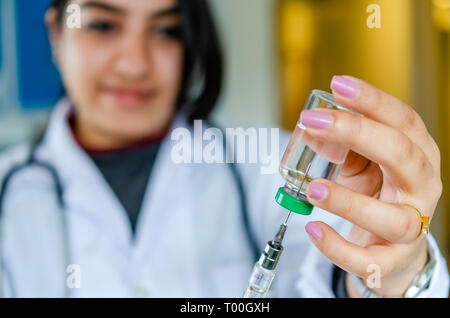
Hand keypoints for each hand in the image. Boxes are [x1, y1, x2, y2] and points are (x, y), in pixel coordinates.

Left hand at [302, 75, 441, 296]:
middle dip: (357, 133)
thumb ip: (340, 147)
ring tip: (312, 189)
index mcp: (417, 155)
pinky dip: (338, 247)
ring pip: (391, 217)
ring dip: (348, 201)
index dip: (373, 101)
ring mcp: (411, 227)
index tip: (338, 84)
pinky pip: (369, 260)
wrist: (393, 248)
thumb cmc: (378, 196)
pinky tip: (313, 230)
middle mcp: (421, 187)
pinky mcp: (392, 260)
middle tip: (314, 122)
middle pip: (402, 155)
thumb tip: (309, 131)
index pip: (403, 121)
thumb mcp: (362, 165)